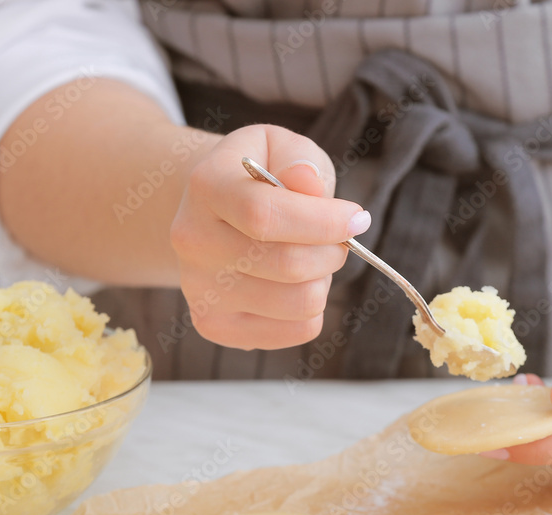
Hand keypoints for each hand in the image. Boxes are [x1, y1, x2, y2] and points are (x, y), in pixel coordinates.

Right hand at [170, 125, 369, 349]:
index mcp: (206, 187)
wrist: (214, 213)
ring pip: (300, 303)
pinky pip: (298, 331)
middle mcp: (194, 242)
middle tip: (338, 239)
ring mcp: (200, 291)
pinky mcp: (215, 326)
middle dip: (333, 251)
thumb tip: (307, 181)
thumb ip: (299, 160)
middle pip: (290, 265)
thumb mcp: (281, 147)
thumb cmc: (260, 177)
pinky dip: (312, 309)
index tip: (357, 219)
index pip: (265, 216)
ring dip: (323, 280)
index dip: (324, 221)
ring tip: (309, 259)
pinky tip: (294, 285)